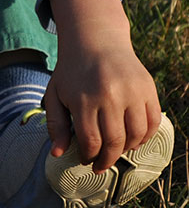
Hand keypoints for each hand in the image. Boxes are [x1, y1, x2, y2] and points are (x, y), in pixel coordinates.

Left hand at [43, 0, 161, 172]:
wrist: (96, 41)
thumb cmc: (71, 72)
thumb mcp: (55, 95)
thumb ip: (56, 125)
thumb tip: (57, 154)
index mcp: (84, 100)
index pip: (91, 141)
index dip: (89, 156)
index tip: (85, 160)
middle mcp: (111, 96)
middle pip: (115, 142)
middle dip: (107, 160)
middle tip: (100, 166)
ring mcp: (133, 92)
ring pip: (137, 135)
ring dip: (127, 149)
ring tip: (115, 151)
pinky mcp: (148, 88)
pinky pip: (153, 122)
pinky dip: (145, 136)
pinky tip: (132, 140)